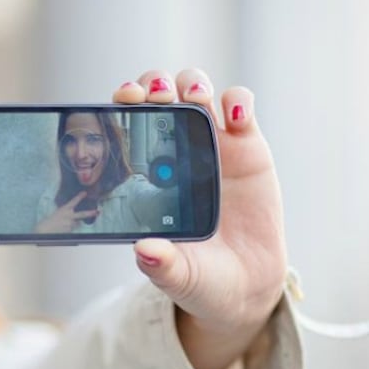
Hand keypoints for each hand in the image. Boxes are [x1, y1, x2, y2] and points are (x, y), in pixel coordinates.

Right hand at [34, 191, 98, 232]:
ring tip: (63, 226)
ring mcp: (70, 224)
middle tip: (97, 212)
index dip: (79, 197)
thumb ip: (64, 214)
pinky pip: (72, 230)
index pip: (73, 202)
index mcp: (64, 209)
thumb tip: (70, 216)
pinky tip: (62, 230)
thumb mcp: (56, 214)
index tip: (85, 193)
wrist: (44, 230)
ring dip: (73, 225)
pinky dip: (69, 230)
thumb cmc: (47, 222)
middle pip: (82, 214)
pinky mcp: (70, 231)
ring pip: (76, 224)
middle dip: (90, 213)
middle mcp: (69, 216)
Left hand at [115, 71, 287, 368]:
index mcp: (145, 174)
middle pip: (159, 94)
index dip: (122, 105)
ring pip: (197, 90)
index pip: (126, 125)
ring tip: (193, 96)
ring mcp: (211, 145)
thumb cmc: (198, 277)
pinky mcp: (248, 147)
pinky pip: (241, 108)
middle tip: (154, 96)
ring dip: (192, 82)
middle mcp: (175, 152)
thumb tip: (144, 251)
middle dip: (153, 83)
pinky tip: (235, 118)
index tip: (120, 101)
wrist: (244, 286)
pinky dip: (237, 101)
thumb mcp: (177, 275)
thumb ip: (161, 265)